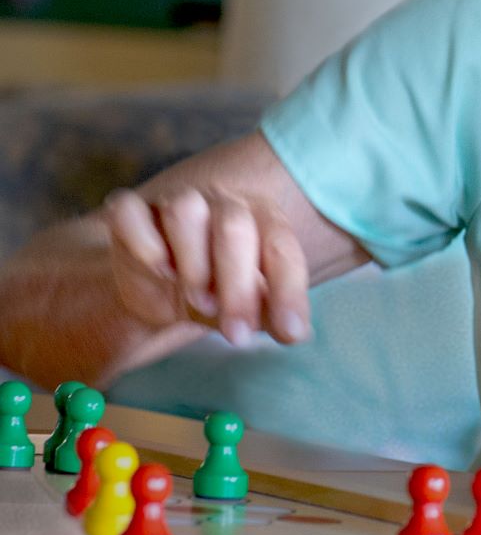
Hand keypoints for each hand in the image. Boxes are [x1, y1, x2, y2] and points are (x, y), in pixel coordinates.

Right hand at [104, 182, 312, 347]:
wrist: (159, 288)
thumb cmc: (215, 291)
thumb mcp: (246, 306)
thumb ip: (269, 314)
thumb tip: (298, 332)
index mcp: (262, 219)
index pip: (281, 248)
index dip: (287, 290)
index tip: (289, 331)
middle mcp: (221, 203)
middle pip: (234, 227)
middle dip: (237, 285)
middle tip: (234, 331)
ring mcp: (174, 202)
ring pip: (185, 210)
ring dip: (192, 261)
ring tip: (196, 298)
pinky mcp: (130, 213)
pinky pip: (129, 211)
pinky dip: (142, 240)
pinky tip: (157, 269)